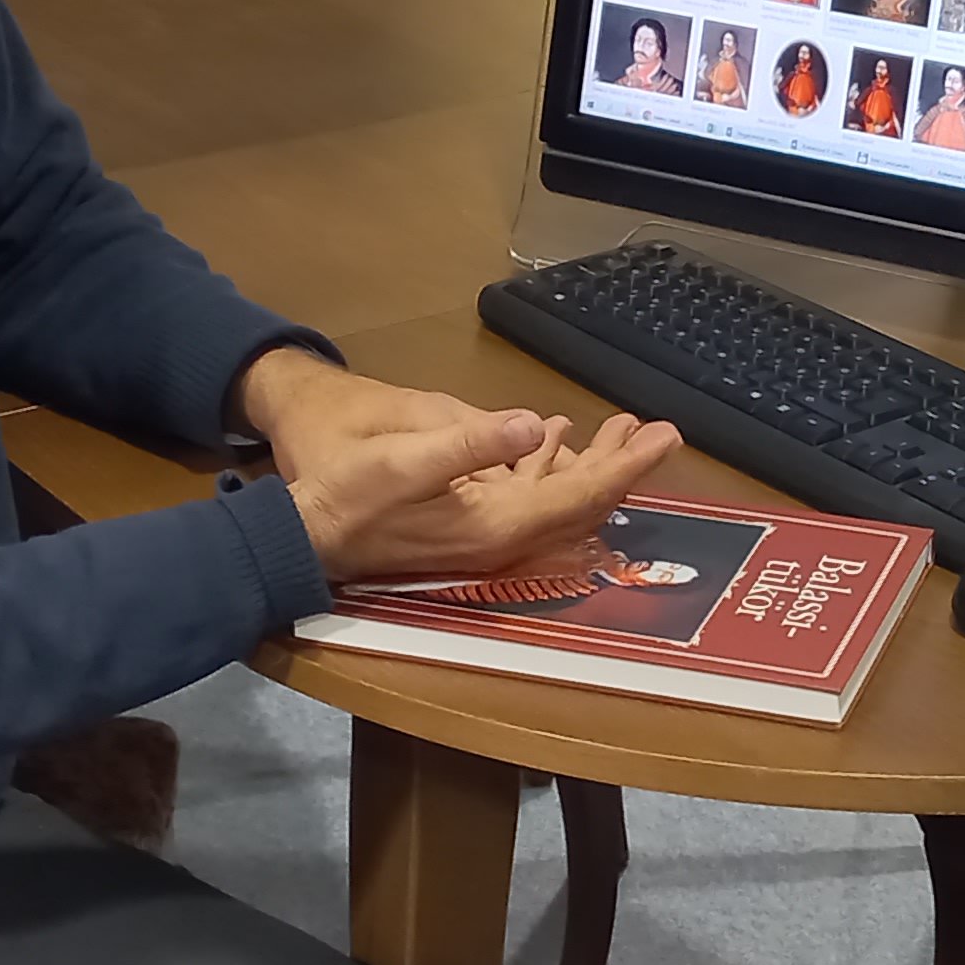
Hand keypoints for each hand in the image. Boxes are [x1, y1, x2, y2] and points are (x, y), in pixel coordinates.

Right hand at [244, 351, 683, 585]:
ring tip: (620, 427)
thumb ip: (467, 444)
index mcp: (494, 525)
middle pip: (580, 505)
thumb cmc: (344, 485)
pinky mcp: (467, 521)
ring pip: (556, 499)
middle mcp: (500, 538)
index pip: (580, 499)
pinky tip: (555, 435)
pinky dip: (548, 465)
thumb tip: (531, 426)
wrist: (297, 527)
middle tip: (660, 430)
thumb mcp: (402, 457)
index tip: (666, 437)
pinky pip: (526, 495)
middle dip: (621, 466)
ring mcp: (485, 532)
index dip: (626, 467)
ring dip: (589, 462)